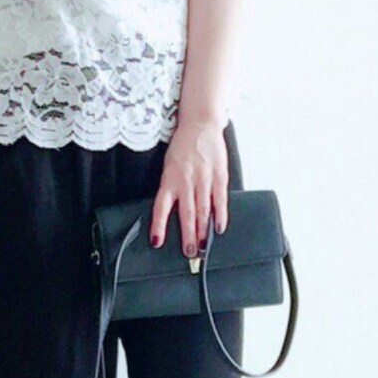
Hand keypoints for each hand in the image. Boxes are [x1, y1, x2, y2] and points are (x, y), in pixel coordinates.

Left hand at [150, 119, 229, 255]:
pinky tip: (219, 228)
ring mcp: (203, 178)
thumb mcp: (170, 166)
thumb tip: (171, 212)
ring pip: (203, 209)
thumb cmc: (182, 147)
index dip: (159, 225)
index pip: (161, 207)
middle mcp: (185, 181)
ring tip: (204, 246)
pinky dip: (220, 215)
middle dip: (188, 235)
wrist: (200, 124)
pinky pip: (220, 199)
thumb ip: (171, 188)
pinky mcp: (219, 175)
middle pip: (186, 213)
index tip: (157, 242)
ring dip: (203, 230)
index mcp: (169, 179)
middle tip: (190, 253)